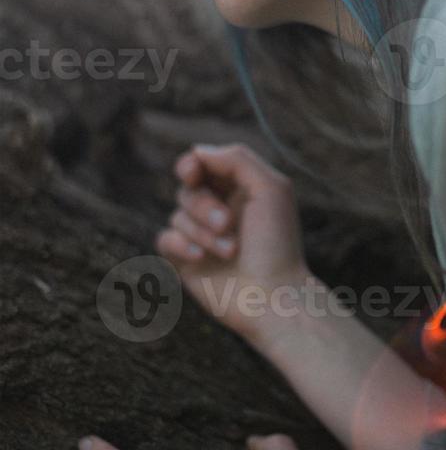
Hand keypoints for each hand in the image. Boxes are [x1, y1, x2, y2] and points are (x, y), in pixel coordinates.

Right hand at [154, 143, 309, 344]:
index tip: (193, 173)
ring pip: (177, 215)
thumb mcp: (270, 188)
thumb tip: (198, 152)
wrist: (273, 296)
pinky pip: (165, 239)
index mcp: (239, 189)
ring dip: (203, 232)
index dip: (192, 165)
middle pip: (187, 189)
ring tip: (231, 250)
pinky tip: (200, 257)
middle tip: (227, 224)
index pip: (202, 165)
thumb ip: (237, 159)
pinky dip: (180, 245)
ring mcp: (201, 235)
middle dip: (203, 204)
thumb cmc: (277, 242)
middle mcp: (218, 209)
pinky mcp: (186, 260)